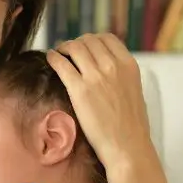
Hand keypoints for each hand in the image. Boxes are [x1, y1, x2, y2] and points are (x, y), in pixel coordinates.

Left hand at [47, 33, 154, 168]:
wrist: (127, 145)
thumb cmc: (130, 124)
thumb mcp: (133, 89)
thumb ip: (120, 74)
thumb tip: (106, 65)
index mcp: (129, 65)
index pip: (106, 38)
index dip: (91, 39)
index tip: (83, 46)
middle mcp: (113, 66)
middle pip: (88, 40)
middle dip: (75, 43)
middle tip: (67, 50)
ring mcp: (95, 76)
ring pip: (74, 48)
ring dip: (63, 47)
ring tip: (58, 53)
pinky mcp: (79, 89)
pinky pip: (61, 64)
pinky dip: (53, 57)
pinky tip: (50, 58)